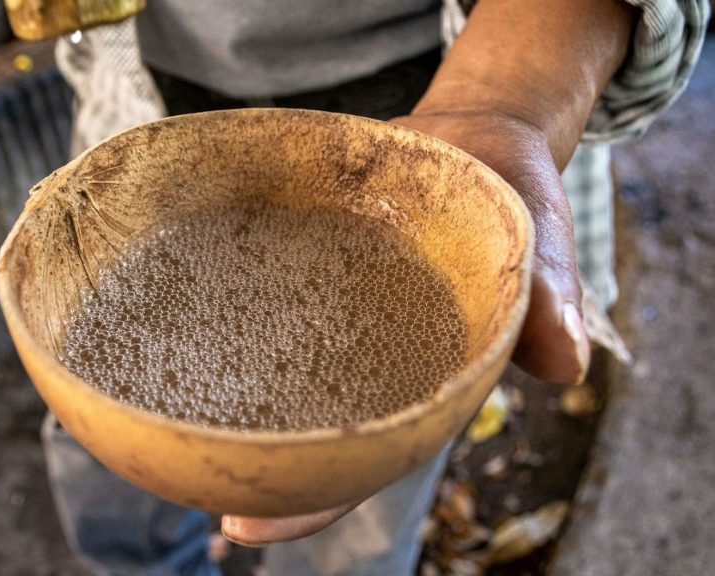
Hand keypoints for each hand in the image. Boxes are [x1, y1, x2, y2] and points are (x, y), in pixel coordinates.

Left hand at [220, 0, 633, 547]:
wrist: (473, 139)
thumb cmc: (510, 198)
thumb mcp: (540, 239)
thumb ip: (550, 298)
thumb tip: (568, 367)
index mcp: (425, 378)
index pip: (367, 456)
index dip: (314, 497)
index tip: (246, 522)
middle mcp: (368, 361)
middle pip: (304, 431)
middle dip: (248, 460)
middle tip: (176, 475)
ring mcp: (333, 319)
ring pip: (272, 372)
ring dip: (219, 391)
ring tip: (146, 407)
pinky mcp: (305, 270)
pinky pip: (261, 302)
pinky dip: (222, 315)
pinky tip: (170, 321)